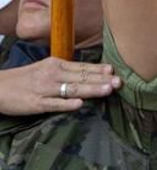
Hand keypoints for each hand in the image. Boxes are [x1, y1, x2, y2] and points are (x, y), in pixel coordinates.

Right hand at [0, 58, 117, 115]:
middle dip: (102, 80)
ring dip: (90, 89)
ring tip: (107, 90)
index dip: (99, 70)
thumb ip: (67, 71)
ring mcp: (44, 89)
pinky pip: (53, 104)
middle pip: (81, 78)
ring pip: (71, 89)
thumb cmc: (24, 79)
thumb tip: (92, 74)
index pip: (82, 67)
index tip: (116, 71)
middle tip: (120, 82)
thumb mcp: (45, 69)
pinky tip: (79, 104)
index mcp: (56, 65)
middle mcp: (52, 75)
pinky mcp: (36, 103)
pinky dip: (66, 104)